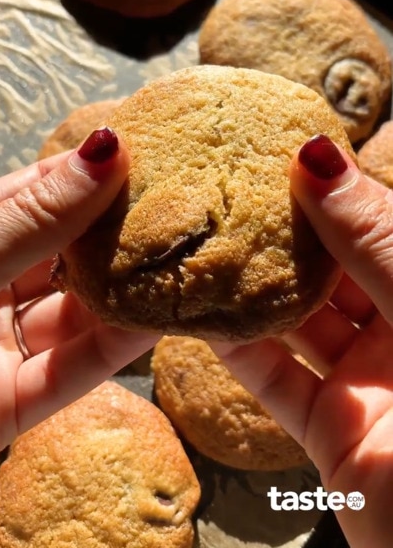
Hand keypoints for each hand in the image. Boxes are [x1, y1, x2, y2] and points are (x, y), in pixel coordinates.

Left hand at [0, 127, 155, 472]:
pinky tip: (156, 319)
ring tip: (178, 261)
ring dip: (120, 294)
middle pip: (55, 256)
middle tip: (174, 209)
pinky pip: (67, 371)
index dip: (78, 176)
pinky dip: (111, 348)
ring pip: (68, 315)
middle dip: (110, 236)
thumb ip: (34, 219)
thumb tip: (106, 150)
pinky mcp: (6, 407)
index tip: (138, 156)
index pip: (25, 198)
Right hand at [213, 135, 392, 547]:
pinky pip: (278, 380)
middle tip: (226, 192)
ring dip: (254, 289)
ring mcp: (369, 379)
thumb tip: (319, 156)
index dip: (333, 185)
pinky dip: (239, 349)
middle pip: (335, 266)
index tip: (277, 149)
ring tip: (204, 244)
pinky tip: (202, 317)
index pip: (379, 220)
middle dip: (284, 233)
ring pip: (300, 320)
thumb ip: (374, 238)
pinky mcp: (333, 428)